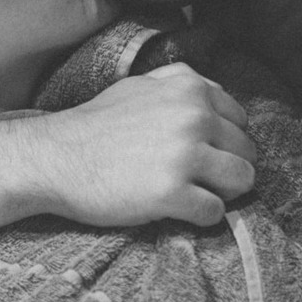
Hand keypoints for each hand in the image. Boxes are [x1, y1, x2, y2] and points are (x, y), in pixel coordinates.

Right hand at [35, 63, 257, 227]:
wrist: (55, 158)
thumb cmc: (95, 125)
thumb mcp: (141, 86)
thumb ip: (181, 85)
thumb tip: (216, 95)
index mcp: (190, 88)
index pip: (241, 120)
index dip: (225, 141)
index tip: (204, 153)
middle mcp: (194, 117)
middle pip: (247, 152)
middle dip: (227, 168)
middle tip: (197, 179)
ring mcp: (185, 155)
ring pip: (242, 181)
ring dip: (223, 192)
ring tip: (194, 194)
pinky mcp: (172, 193)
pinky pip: (215, 213)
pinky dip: (201, 216)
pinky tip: (177, 209)